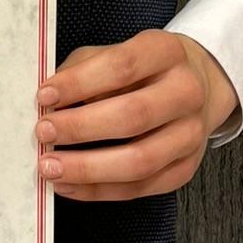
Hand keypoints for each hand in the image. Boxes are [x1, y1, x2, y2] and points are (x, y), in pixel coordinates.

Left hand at [32, 28, 239, 200]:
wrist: (198, 88)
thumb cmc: (143, 71)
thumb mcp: (115, 52)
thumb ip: (83, 70)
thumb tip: (49, 102)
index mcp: (167, 52)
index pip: (123, 66)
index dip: (80, 83)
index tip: (45, 96)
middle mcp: (187, 93)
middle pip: (134, 115)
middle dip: (81, 127)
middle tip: (44, 132)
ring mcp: (191, 134)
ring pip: (140, 160)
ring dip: (88, 168)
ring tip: (50, 167)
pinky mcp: (184, 169)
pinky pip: (140, 188)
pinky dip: (99, 190)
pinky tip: (69, 185)